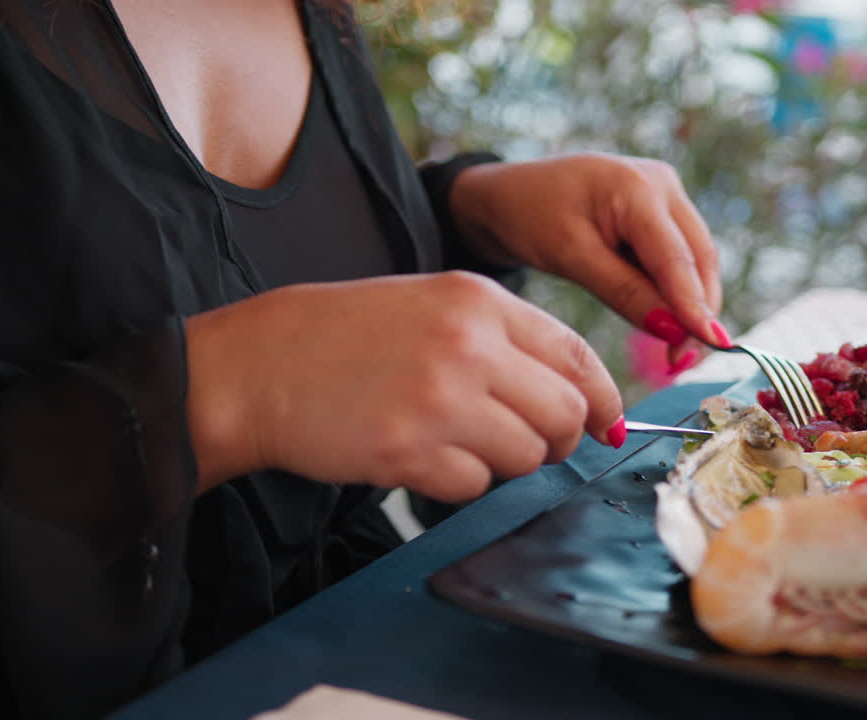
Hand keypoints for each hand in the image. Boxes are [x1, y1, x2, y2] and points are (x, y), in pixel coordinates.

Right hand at [184, 272, 624, 500]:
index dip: (602, 399)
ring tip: (456, 441)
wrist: (261, 365)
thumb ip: (510, 343)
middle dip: (556, 439)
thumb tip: (585, 403)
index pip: (577, 356)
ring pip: (525, 456)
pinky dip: (458, 482)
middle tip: (525, 442)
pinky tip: (419, 455)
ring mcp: (438, 399)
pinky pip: (474, 486)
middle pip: (564, 413)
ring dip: (503, 462)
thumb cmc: (350, 337)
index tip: (605, 424)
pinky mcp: (407, 451)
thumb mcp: (435, 306)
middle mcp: (467, 345)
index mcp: (478, 300)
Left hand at [449, 152, 727, 366]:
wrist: (506, 193)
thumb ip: (624, 292)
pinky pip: (679, 256)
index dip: (695, 306)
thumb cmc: (529, 216)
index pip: (676, 257)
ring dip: (691, 303)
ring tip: (676, 351)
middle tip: (684, 359)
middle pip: (699, 257)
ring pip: (695, 259)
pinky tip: (664, 322)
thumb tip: (673, 331)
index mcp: (636, 186)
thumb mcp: (571, 256)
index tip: (710, 346)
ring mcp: (664, 194)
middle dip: (698, 310)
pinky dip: (675, 290)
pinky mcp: (660, 210)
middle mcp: (661, 183)